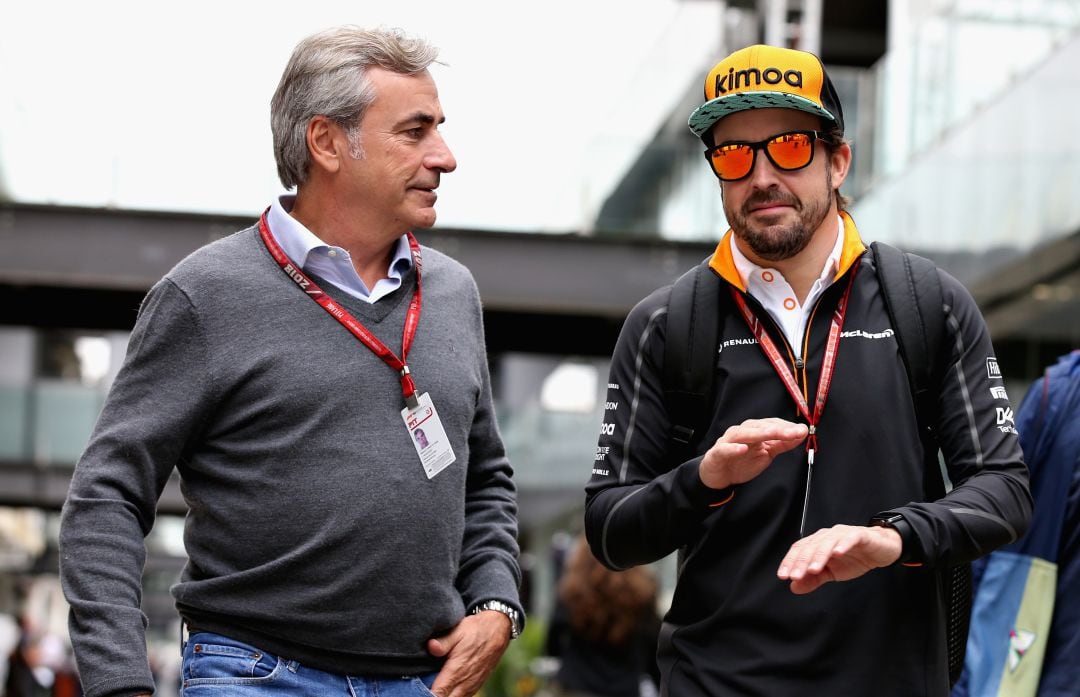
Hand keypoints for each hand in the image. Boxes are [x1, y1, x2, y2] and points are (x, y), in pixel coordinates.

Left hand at [426, 611, 511, 696]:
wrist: (498, 629)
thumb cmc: (475, 629)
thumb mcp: (458, 630)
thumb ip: (443, 642)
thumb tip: (430, 647)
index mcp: (457, 671)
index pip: (438, 693)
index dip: (425, 694)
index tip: (416, 690)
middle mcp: (465, 683)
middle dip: (432, 696)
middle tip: (419, 690)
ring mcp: (471, 686)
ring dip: (442, 696)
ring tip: (430, 689)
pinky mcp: (475, 686)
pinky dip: (452, 696)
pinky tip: (444, 690)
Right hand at [699, 418, 807, 489]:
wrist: (719, 476)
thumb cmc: (741, 461)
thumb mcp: (767, 453)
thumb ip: (782, 443)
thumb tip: (801, 434)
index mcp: (754, 430)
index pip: (771, 424)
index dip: (787, 427)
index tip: (803, 431)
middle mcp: (741, 432)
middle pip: (760, 427)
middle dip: (778, 429)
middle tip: (794, 432)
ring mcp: (728, 441)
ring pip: (743, 434)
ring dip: (758, 433)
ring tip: (773, 433)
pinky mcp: (717, 453)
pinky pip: (725, 449)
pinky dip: (733, 448)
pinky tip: (743, 448)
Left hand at [777, 524, 902, 593]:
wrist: (880, 550)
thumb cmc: (854, 558)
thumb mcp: (831, 573)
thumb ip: (813, 579)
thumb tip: (794, 587)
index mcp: (818, 543)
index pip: (799, 550)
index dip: (790, 562)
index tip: (783, 576)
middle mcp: (827, 536)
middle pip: (810, 546)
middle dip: (801, 562)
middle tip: (795, 576)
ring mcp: (842, 534)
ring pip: (827, 542)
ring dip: (819, 556)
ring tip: (813, 569)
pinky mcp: (860, 535)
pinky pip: (850, 538)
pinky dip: (843, 544)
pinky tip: (838, 553)